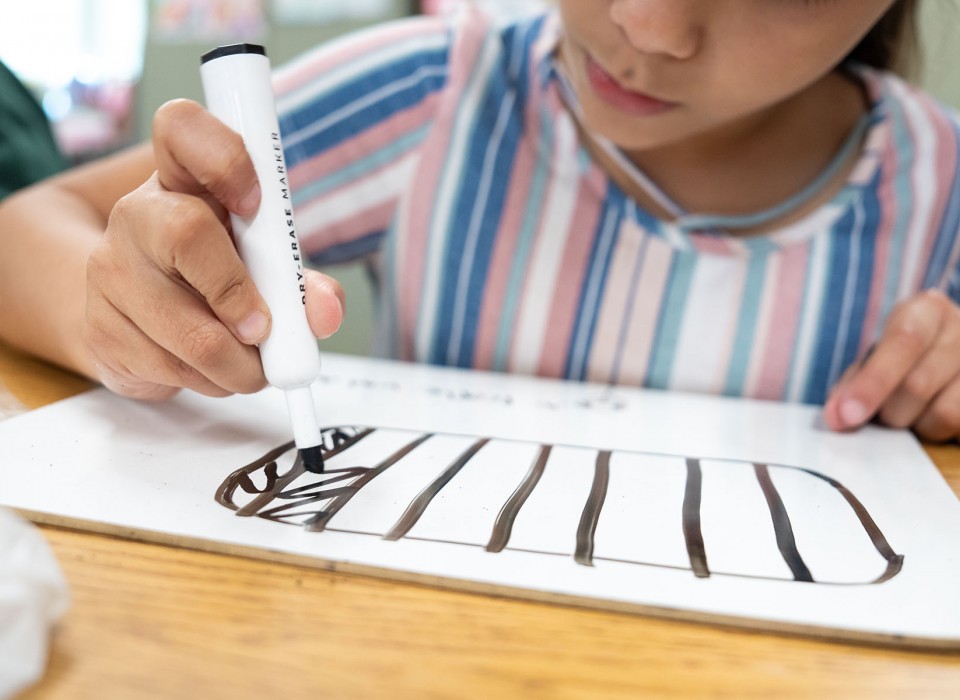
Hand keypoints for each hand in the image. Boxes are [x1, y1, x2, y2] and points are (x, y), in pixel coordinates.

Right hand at [83, 99, 343, 400]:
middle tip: (266, 329)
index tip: (256, 201)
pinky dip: (212, 382)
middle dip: (240, 294)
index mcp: (184, 177)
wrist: (136, 315)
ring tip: (252, 363)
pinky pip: (173, 370)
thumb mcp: (263, 265)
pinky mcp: (100, 329)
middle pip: (185, 232)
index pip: (184, 129)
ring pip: (188, 329)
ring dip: (240, 364)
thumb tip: (324, 309)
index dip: (223, 158)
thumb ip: (302, 283)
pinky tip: (214, 370)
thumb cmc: (214, 275)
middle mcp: (138, 213)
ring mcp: (110, 270)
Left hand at [823, 289, 959, 441]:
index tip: (845, 416)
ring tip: (914, 414)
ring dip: (918, 427)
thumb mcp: (877, 357)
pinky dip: (942, 434)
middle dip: (889, 412)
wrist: (953, 353)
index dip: (873, 382)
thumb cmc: (905, 359)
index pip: (904, 341)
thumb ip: (854, 383)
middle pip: (919, 384)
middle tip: (883, 417)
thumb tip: (837, 417)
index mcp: (928, 310)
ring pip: (946, 414)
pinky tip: (934, 421)